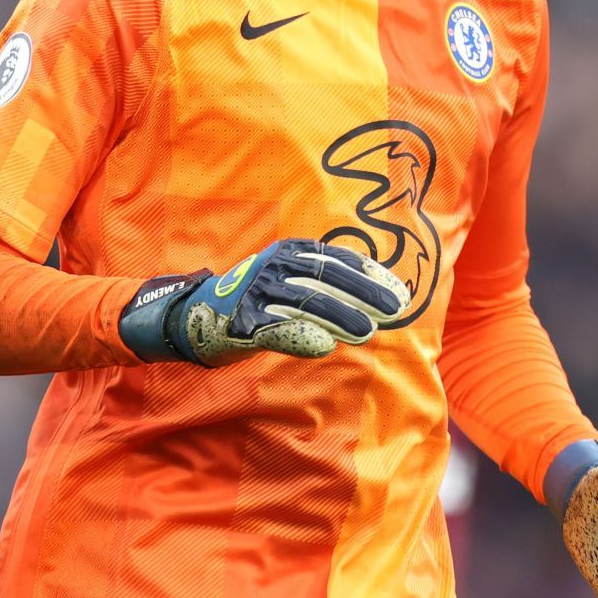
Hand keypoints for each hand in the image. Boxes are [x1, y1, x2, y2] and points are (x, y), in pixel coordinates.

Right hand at [118, 239, 409, 365]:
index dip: (370, 276)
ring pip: (306, 302)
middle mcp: (274, 265)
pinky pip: (276, 328)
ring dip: (340, 317)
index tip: (399, 292)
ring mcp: (257, 292)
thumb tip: (378, 302)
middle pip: (327, 279)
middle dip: (363, 296)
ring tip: (367, 332)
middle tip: (394, 312)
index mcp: (290, 251)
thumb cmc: (258, 301)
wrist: (198, 315)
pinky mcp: (242, 322)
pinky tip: (324, 346)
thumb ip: (328, 288)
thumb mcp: (292, 282)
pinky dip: (301, 336)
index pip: (338, 259)